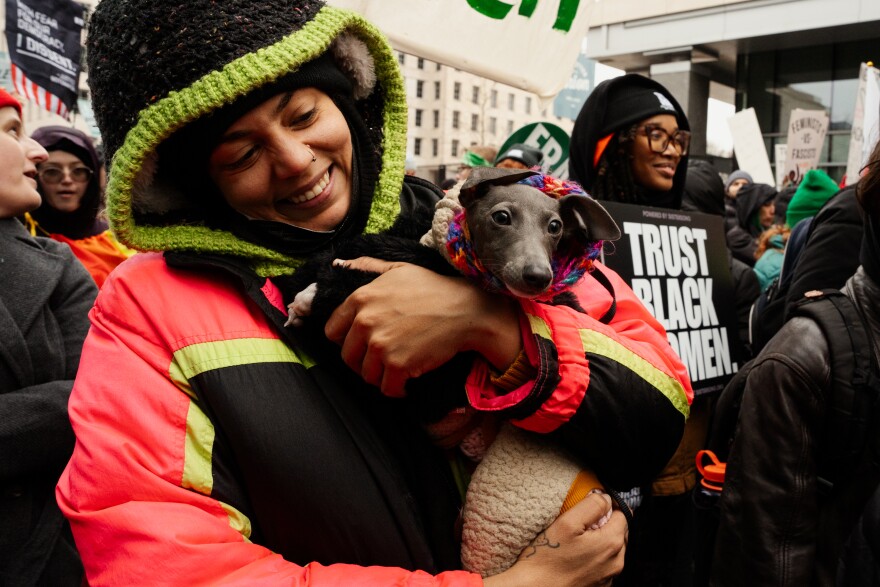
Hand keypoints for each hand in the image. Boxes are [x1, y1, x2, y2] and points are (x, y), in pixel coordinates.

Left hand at [324, 257, 520, 396]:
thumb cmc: (434, 288)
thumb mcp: (398, 269)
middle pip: (348, 357)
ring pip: (366, 375)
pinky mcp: (397, 364)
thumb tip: (338, 264)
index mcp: (361, 299)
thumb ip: (366, 266)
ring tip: (397, 369)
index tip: (361, 344)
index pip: (332, 331)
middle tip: (382, 360)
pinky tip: (407, 383)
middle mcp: (365, 322)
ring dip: (381, 376)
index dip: (346, 340)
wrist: (465, 310)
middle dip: (363, 361)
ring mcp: (380, 345)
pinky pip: (387, 389)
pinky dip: (397, 390)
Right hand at [485, 492, 626, 586]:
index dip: (607, 506)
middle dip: (604, 524)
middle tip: (580, 525)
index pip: (623, 514)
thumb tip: (606, 497)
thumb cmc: (547, 558)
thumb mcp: (567, 522)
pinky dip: (595, 558)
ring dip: (600, 541)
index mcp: (611, 543)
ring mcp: (609, 577)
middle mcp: (616, 562)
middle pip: (619, 532)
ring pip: (612, 549)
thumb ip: (592, 505)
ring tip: (576, 541)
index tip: (590, 507)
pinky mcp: (600, 586)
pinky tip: (576, 557)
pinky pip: (604, 565)